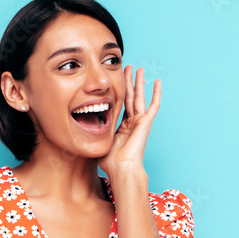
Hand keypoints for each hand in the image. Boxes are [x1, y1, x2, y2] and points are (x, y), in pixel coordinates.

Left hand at [99, 65, 159, 182]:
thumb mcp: (99, 145)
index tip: (116, 81)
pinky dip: (157, 94)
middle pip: (131, 98)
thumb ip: (94, 138)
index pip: (121, 106)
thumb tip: (80, 136)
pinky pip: (153, 105)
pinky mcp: (146, 123)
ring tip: (140, 69)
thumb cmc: (111, 163)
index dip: (119, 93)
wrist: (122, 169)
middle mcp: (132, 124)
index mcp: (122, 129)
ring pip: (140, 97)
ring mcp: (140, 122)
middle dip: (129, 82)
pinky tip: (158, 82)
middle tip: (128, 68)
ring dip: (139, 83)